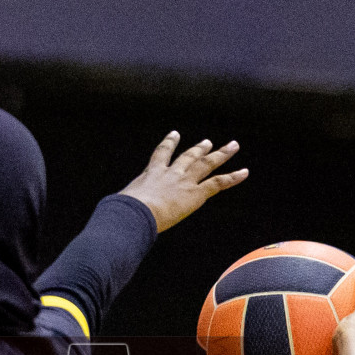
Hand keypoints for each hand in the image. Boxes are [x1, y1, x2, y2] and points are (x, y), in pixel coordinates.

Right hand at [119, 132, 247, 232]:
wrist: (135, 212)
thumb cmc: (123, 213)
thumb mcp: (120, 208)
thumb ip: (120, 210)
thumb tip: (110, 220)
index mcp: (150, 174)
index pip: (160, 155)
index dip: (168, 143)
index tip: (174, 134)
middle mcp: (170, 173)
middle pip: (188, 156)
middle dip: (199, 148)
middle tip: (207, 142)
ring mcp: (184, 181)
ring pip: (207, 164)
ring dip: (221, 154)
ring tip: (232, 146)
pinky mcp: (195, 194)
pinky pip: (218, 183)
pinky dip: (232, 177)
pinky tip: (244, 172)